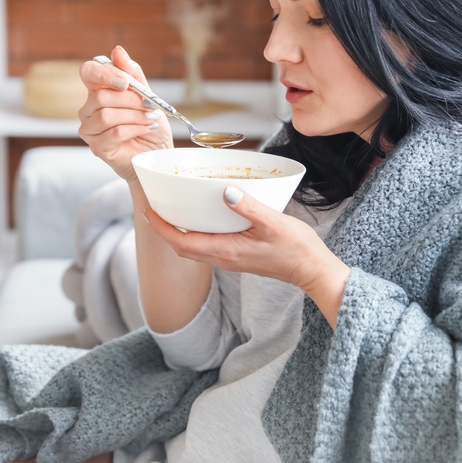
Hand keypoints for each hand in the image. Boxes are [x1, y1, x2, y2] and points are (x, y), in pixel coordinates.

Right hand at [78, 46, 172, 183]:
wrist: (159, 153)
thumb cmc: (151, 124)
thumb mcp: (147, 95)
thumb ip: (133, 74)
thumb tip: (117, 50)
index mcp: (99, 91)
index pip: (88, 72)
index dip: (104, 74)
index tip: (125, 82)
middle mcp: (89, 109)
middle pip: (101, 97)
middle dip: (131, 101)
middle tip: (149, 106)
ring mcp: (90, 129)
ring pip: (106, 115)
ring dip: (135, 116)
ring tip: (150, 119)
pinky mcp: (97, 147)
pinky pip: (113, 132)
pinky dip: (135, 129)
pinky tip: (146, 130)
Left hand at [143, 187, 350, 328]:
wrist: (312, 270)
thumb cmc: (296, 249)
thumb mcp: (273, 222)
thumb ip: (249, 206)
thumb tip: (225, 191)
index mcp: (226, 250)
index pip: (181, 242)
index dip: (161, 227)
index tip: (149, 211)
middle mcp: (223, 258)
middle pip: (182, 247)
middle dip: (165, 230)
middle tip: (155, 208)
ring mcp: (230, 260)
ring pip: (194, 248)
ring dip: (179, 233)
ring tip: (173, 212)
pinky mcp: (238, 257)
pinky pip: (208, 247)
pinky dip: (196, 234)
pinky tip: (203, 219)